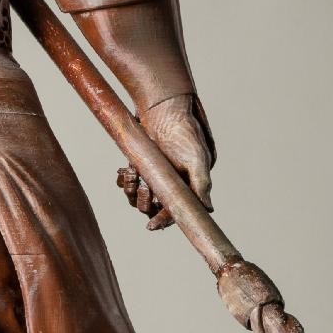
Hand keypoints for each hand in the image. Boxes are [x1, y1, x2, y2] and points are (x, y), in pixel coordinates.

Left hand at [118, 93, 213, 230]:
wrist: (163, 104)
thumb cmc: (185, 129)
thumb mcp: (197, 158)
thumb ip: (202, 184)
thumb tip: (208, 210)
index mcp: (190, 183)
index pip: (177, 210)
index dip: (165, 220)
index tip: (151, 227)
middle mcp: (174, 181)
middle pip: (156, 207)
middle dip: (146, 201)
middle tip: (142, 186)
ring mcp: (156, 173)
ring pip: (140, 196)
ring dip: (132, 191)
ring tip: (131, 174)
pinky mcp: (141, 164)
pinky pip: (129, 181)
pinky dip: (124, 179)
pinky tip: (125, 170)